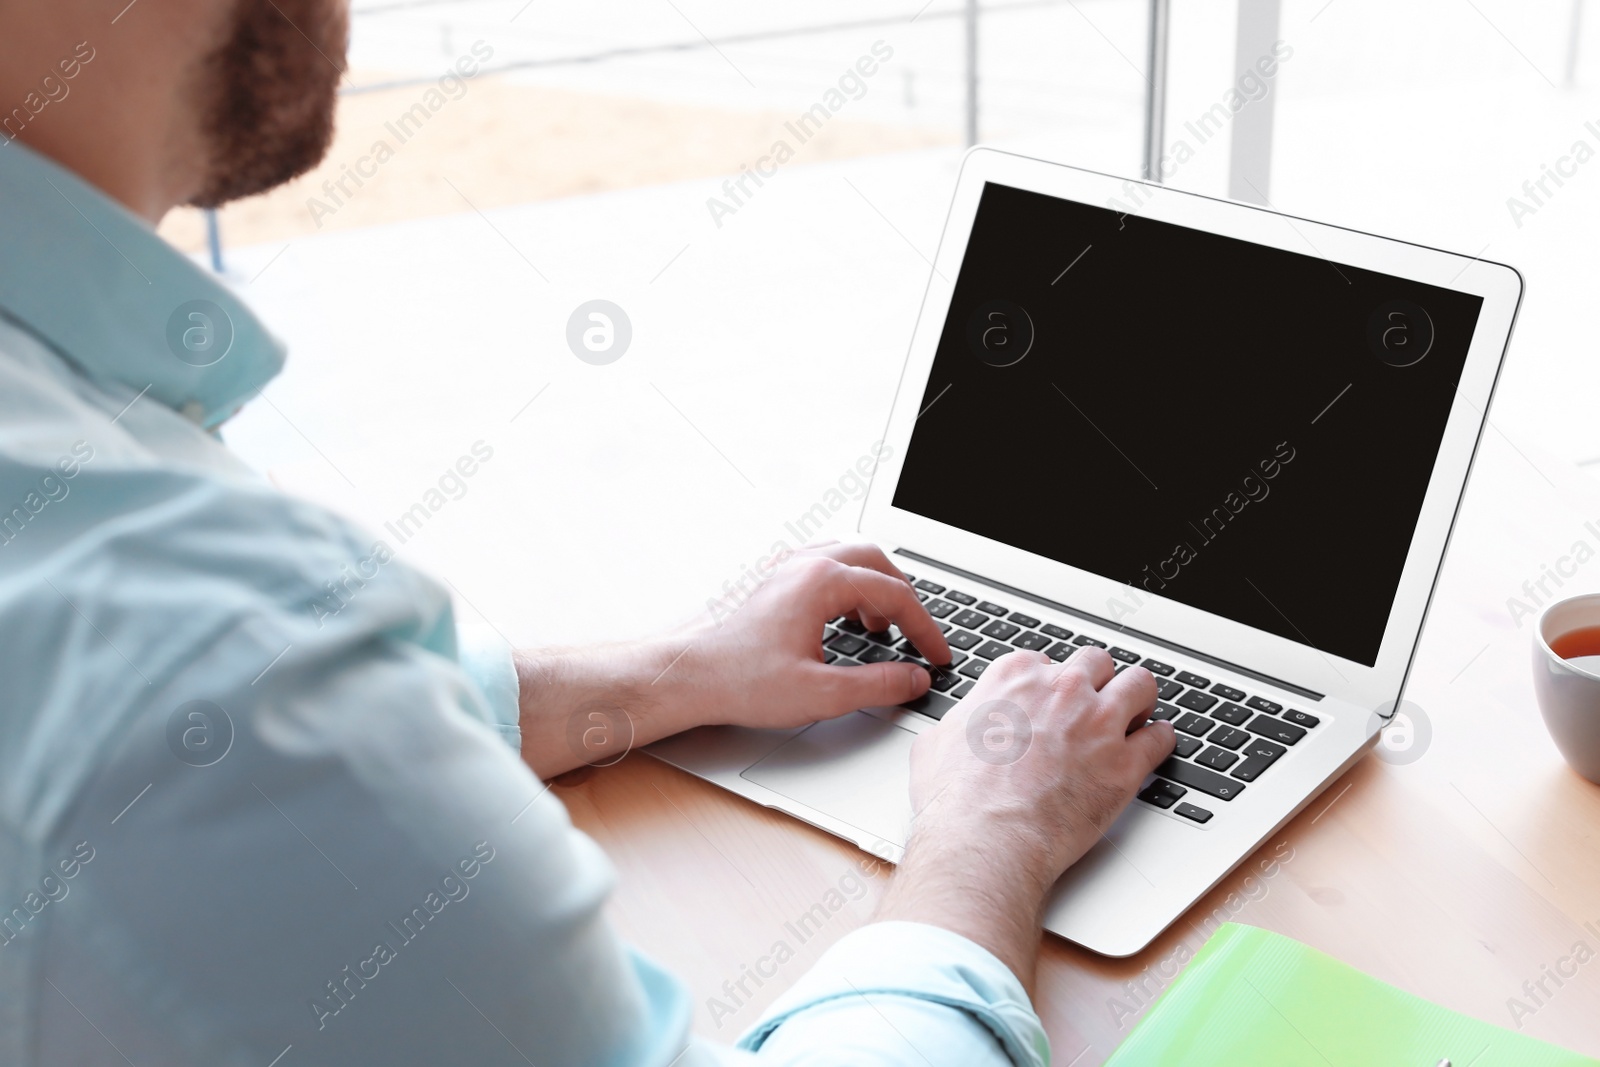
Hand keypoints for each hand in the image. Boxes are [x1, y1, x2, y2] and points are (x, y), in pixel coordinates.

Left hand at [514, 542, 950, 777]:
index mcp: (821, 581)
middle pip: (877, 560)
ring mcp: (785, 567)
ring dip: (875, 588)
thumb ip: (877, 685)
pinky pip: (824, 566)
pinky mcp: (770, 580)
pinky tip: (843, 621)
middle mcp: (804, 563)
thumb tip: (914, 680)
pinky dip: (848, 587)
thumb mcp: (820, 693)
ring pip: (849, 557)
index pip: (896, 595)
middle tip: (917, 635)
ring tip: (882, 629)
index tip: (937, 657)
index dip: (925, 629)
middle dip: (905, 597)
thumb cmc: (739, 680)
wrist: (685, 674)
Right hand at [874, 647, 1174, 993]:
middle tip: (1095, 704)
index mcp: (1015, 677)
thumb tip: (958, 727)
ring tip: (1136, 716)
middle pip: (1096, 663)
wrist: (985, 839)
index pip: (1046, 662)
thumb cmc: (956, 798)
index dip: (1051, 684)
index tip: (1052, 700)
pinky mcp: (1124, 763)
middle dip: (1097, 682)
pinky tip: (1153, 747)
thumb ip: (959, 722)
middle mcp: (1061, 689)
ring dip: (1138, 699)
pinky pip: (1160, 738)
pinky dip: (1159, 741)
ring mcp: (1097, 723)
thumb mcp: (936, 742)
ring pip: (1140, 685)